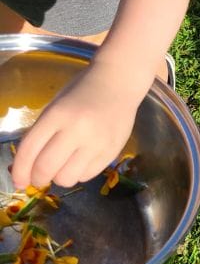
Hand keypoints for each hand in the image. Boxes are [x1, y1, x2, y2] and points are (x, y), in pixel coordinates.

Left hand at [11, 63, 139, 188]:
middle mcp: (78, 129)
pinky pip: (86, 176)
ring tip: (63, 165)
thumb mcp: (56, 106)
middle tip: (39, 177)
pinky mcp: (112, 151)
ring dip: (59, 176)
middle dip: (37, 178)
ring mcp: (97, 142)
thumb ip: (41, 133)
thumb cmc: (82, 91)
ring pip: (67, 178)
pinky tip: (81, 160)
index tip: (18, 181)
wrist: (118, 82)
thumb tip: (26, 167)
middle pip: (46, 168)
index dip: (19, 171)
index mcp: (58, 113)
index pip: (30, 150)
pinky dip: (78, 173)